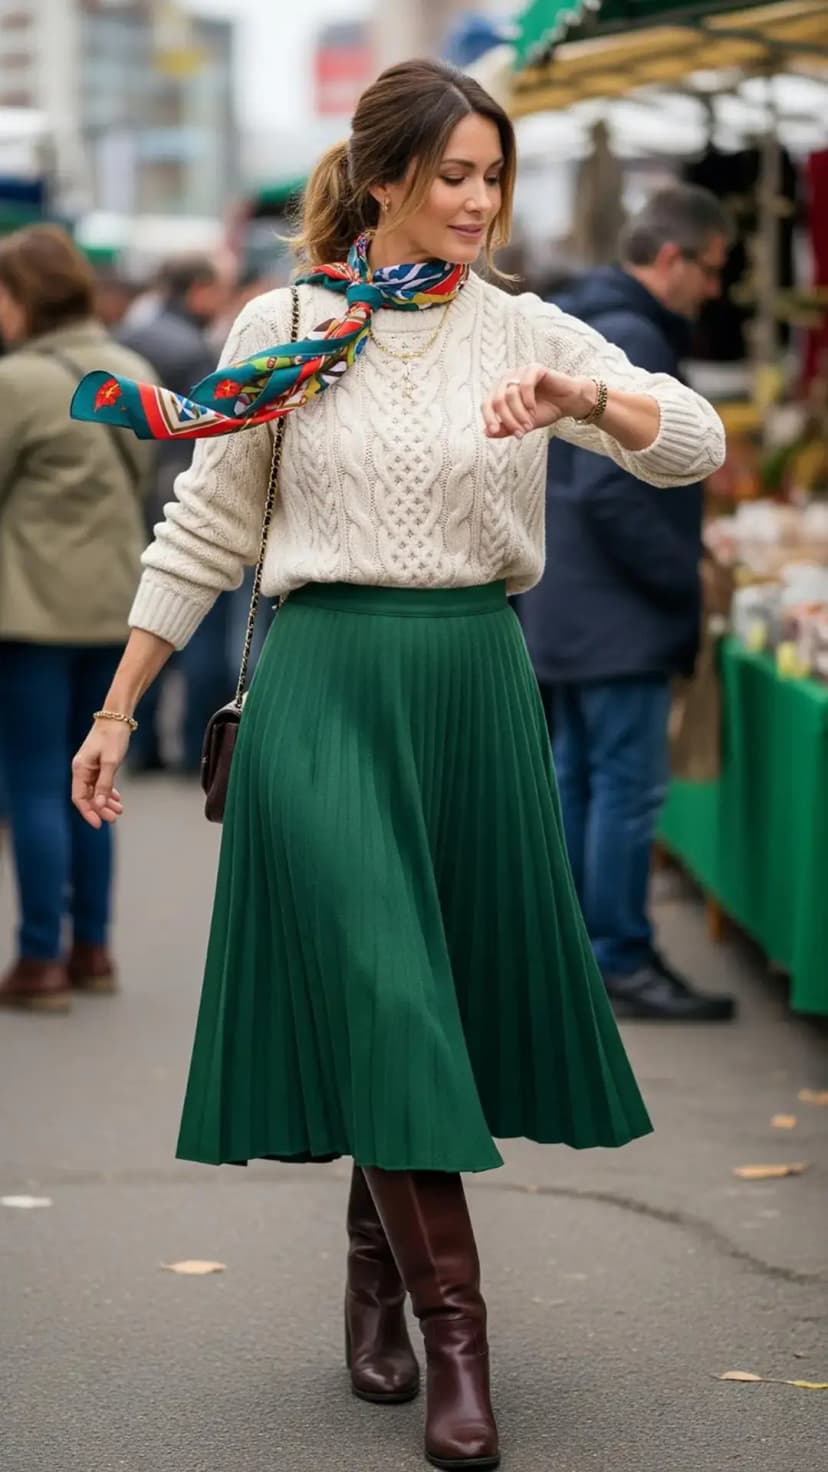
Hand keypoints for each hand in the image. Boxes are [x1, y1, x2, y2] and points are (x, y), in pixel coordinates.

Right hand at [72, 721, 129, 828]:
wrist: (117, 718)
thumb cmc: (113, 737)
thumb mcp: (111, 761)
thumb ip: (105, 783)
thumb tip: (100, 804)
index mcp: (80, 769)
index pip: (79, 797)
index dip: (88, 812)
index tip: (99, 824)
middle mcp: (82, 770)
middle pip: (88, 796)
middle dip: (100, 809)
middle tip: (115, 818)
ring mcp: (90, 768)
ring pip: (95, 791)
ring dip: (106, 802)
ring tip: (119, 811)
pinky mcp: (98, 765)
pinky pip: (101, 784)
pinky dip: (108, 792)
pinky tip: (117, 799)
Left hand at [482, 366, 596, 438]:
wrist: (568, 403)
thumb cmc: (545, 411)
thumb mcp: (522, 425)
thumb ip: (505, 429)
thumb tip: (486, 433)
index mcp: (501, 391)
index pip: (486, 403)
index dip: (489, 418)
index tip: (495, 431)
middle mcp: (508, 379)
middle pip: (497, 400)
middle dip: (508, 420)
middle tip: (520, 432)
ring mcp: (520, 372)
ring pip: (509, 394)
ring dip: (519, 413)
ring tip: (529, 424)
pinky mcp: (534, 368)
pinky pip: (524, 384)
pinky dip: (527, 400)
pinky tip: (533, 409)